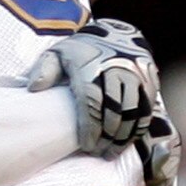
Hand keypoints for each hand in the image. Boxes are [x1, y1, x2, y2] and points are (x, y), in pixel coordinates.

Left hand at [29, 18, 164, 157]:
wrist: (116, 33)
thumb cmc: (83, 50)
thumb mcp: (58, 52)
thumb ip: (45, 69)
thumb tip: (35, 88)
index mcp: (92, 68)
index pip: (93, 104)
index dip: (91, 129)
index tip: (87, 146)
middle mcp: (117, 71)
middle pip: (115, 112)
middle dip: (107, 137)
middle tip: (99, 153)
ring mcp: (136, 76)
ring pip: (133, 113)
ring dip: (123, 137)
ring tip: (112, 152)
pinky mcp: (150, 81)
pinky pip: (147, 109)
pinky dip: (138, 128)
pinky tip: (128, 141)